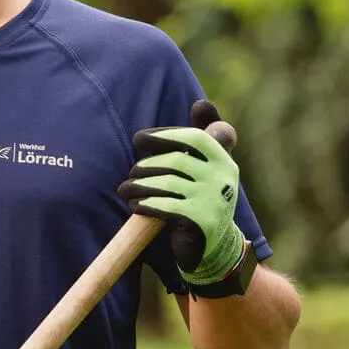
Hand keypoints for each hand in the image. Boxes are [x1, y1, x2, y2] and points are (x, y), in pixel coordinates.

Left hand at [116, 99, 248, 286]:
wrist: (216, 246)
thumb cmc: (203, 197)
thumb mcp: (208, 166)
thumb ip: (205, 134)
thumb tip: (201, 102)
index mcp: (224, 159)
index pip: (193, 137)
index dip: (163, 135)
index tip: (138, 140)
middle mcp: (224, 177)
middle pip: (174, 161)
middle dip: (145, 165)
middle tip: (131, 173)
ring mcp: (215, 200)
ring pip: (166, 184)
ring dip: (138, 185)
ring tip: (124, 189)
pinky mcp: (202, 221)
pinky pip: (165, 207)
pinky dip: (145, 203)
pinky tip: (135, 204)